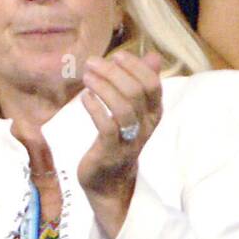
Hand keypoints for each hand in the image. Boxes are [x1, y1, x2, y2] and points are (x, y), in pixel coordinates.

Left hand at [77, 50, 163, 232]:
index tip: (115, 56)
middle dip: (114, 72)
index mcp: (153, 113)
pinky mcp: (112, 151)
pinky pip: (107, 126)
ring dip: (103, 87)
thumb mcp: (132, 110)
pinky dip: (96, 109)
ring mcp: (130, 139)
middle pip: (137, 92)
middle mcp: (146, 125)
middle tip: (92, 62)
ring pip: (124, 108)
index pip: (152, 84)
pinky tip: (85, 98)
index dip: (135, 67)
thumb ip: (139, 83)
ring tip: (86, 77)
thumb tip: (152, 56)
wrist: (108, 182)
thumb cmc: (118, 140)